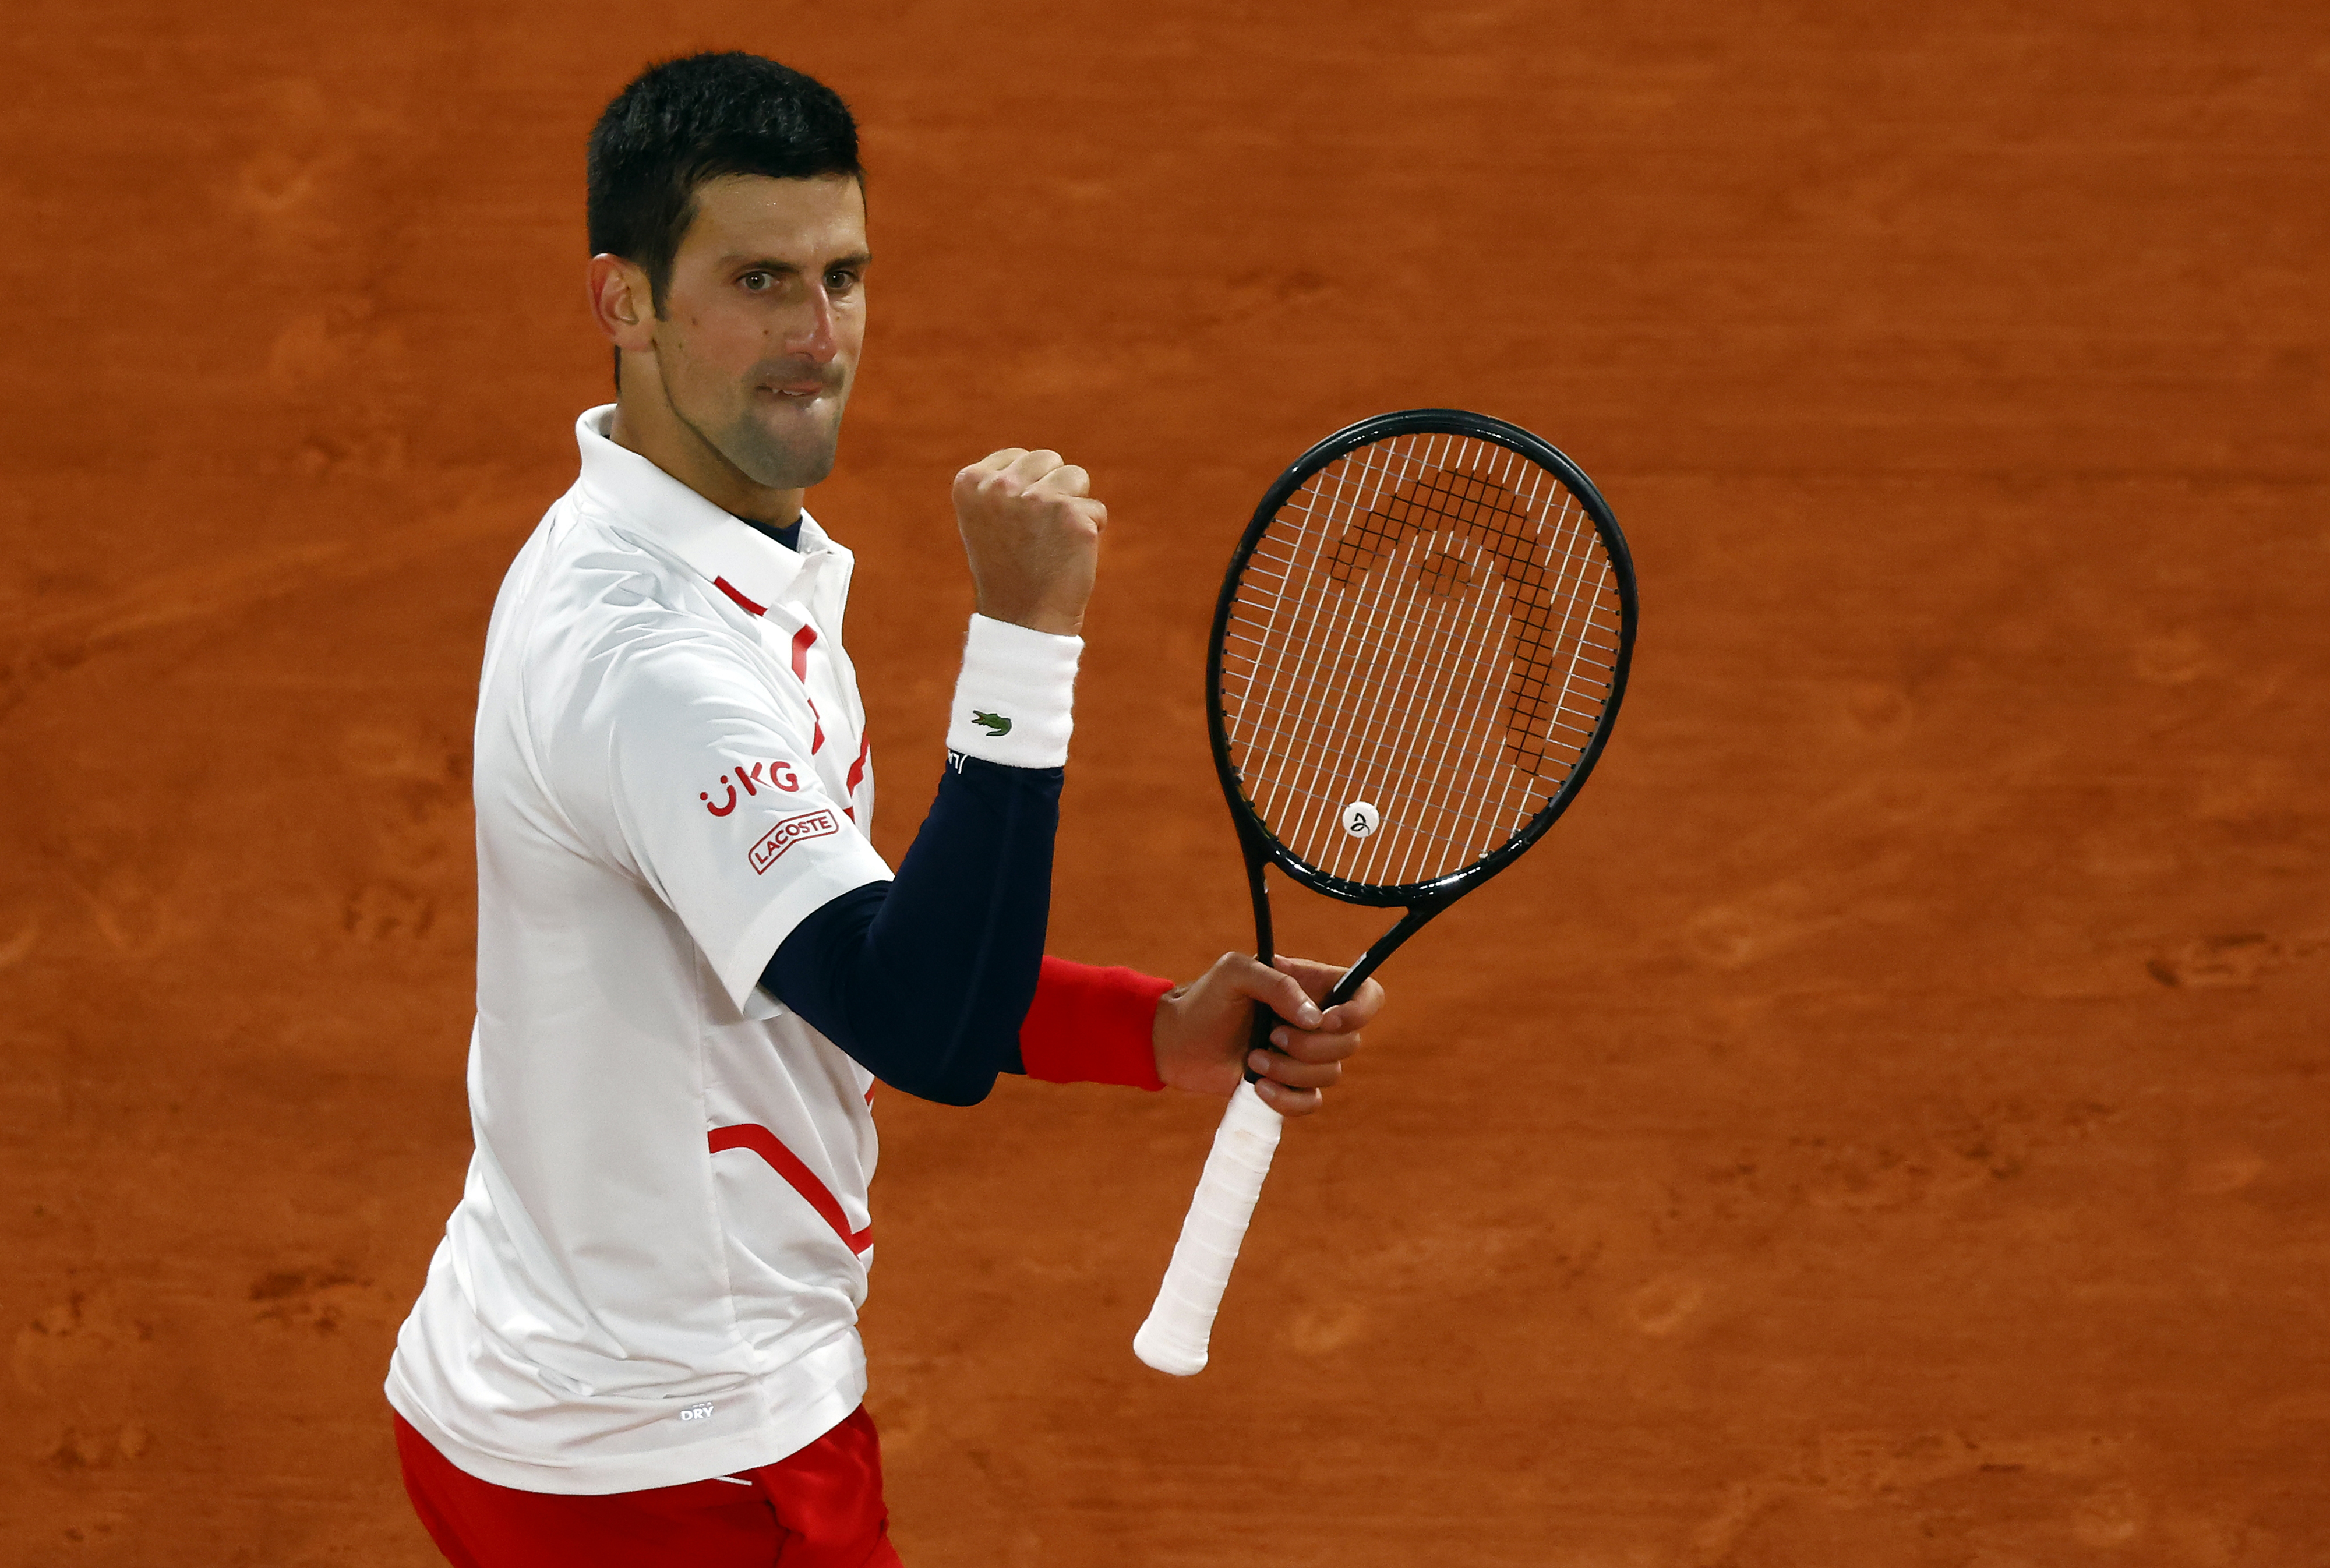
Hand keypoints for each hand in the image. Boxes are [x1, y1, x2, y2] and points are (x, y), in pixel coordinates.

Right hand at [951, 447, 1106, 635]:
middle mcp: (1000, 486)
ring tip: (1052, 541)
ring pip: (1076, 476)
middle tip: (1036, 533)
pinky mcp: (1072, 516)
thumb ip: (1003, 482)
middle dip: (1052, 490)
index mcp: (971, 481)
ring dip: (1073, 506)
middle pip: (1049, 459)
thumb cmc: (1008, 568)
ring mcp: (1037, 500)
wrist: (1022, 621)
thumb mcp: (988, 517)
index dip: (1026, 489)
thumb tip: (1042, 460)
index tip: (1015, 525)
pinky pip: (1096, 510)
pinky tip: (1068, 556)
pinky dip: (1090, 532)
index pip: (1020, 457)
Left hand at [1152, 954, 1383, 1116]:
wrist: (1176, 1043)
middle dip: (1308, 1045)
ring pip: (1331, 1074)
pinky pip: (1312, 1103)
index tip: (1326, 1020)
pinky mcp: (1290, 1086)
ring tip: (1253, 1059)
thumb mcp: (1236, 973)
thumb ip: (1278, 984)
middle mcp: (1317, 1021)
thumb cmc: (1204, 999)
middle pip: (1350, 1042)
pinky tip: (1257, 1086)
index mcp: (1313, 987)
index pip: (1368, 995)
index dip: (1360, 1010)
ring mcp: (1305, 1056)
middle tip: (1269, 1035)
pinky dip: (1287, 1099)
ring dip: (1291, 1071)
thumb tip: (1315, 1019)